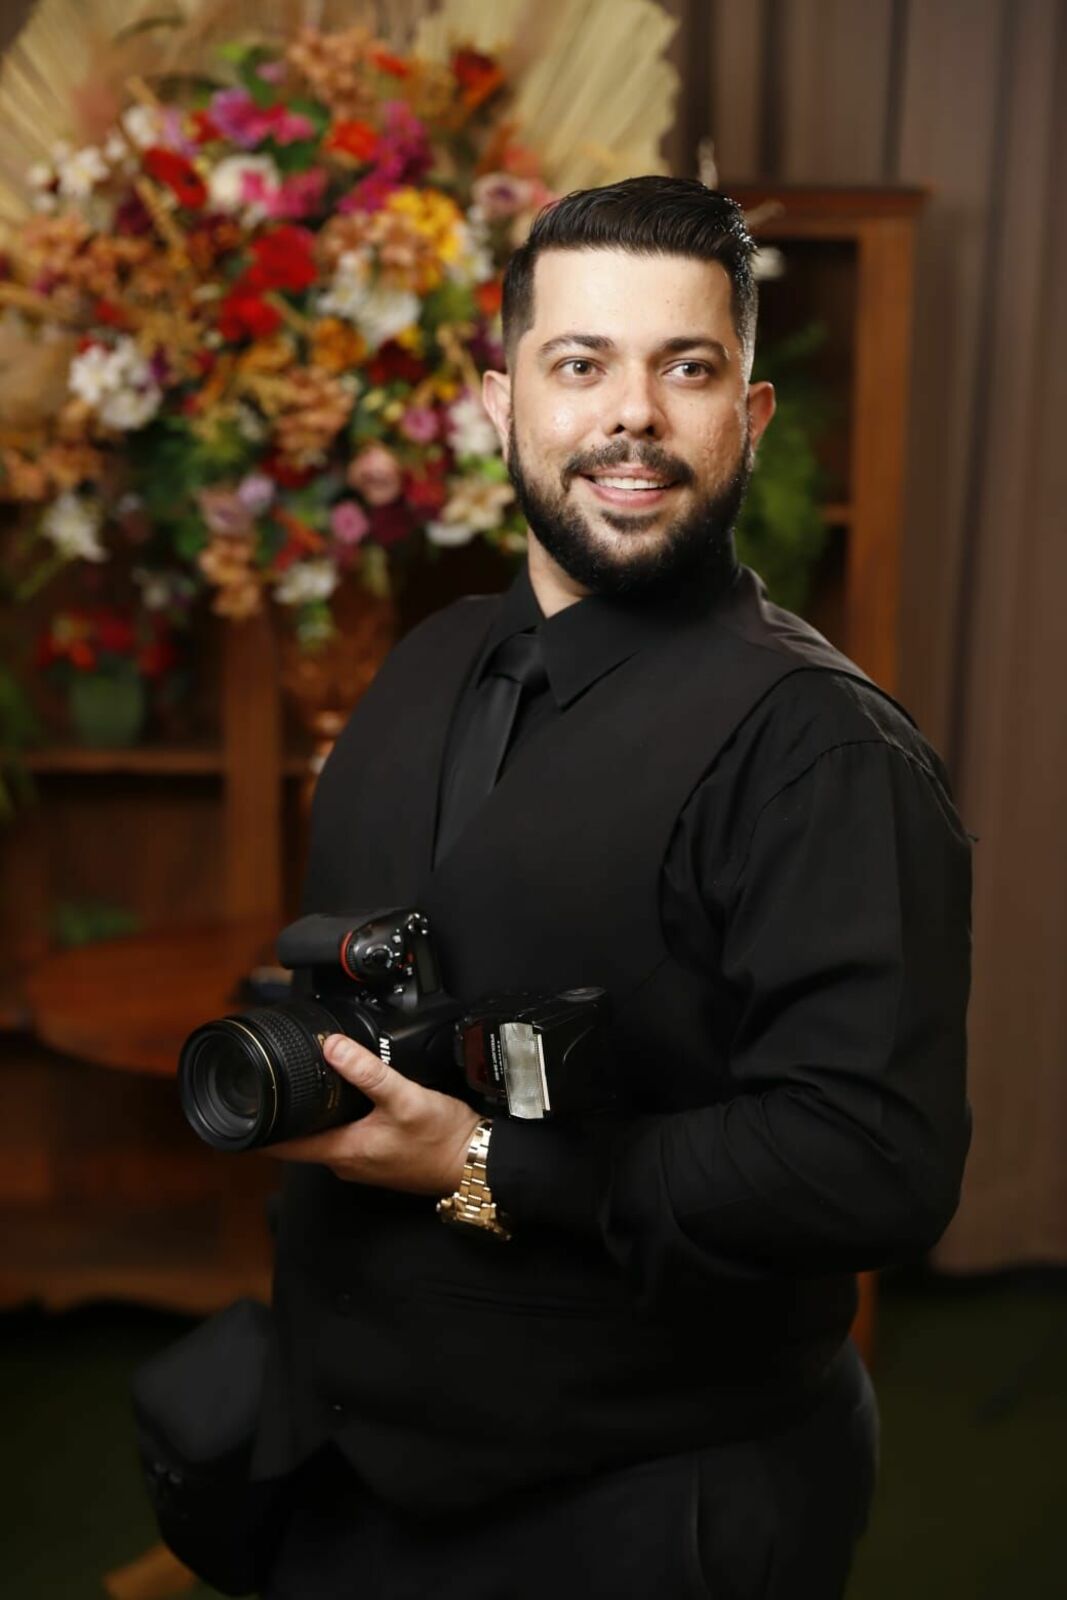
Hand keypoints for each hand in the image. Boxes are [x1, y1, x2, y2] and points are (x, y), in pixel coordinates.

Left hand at [264, 1033, 480, 1195]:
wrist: (475, 1162)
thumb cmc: (442, 1139)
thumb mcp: (403, 1097)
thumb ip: (367, 1071)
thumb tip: (333, 1047)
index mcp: (343, 1152)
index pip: (284, 1147)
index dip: (259, 1131)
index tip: (242, 1115)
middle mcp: (347, 1164)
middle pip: (303, 1139)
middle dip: (290, 1114)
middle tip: (278, 1085)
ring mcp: (363, 1164)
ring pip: (326, 1138)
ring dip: (318, 1116)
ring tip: (313, 1085)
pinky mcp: (380, 1159)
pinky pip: (348, 1139)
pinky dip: (341, 1120)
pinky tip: (353, 1101)